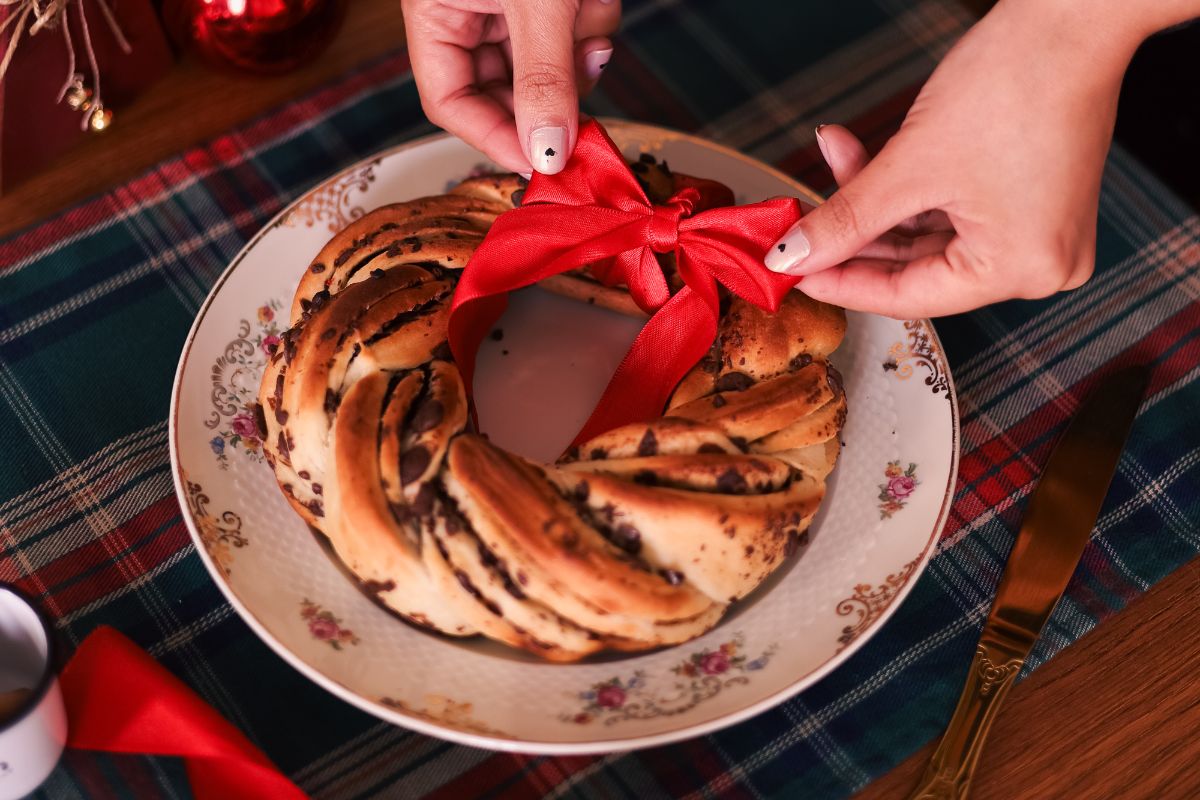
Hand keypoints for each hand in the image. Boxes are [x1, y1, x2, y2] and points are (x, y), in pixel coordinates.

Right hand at [402, 0, 620, 175]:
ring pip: (550, 67)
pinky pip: (574, 35)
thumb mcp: (536, 4)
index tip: (542, 163)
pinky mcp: (549, 1)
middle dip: (552, 97)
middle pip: (504, 94)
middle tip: (584, 117)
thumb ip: (541, 78)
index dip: (495, 139)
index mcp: (436, 13)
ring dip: (580, 51)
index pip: (449, 102)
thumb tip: (546, 154)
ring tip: (586, 11)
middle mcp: (469, 15)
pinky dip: (592, 20)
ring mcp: (510, 8)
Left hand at [763, 0, 1156, 317]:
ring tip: (835, 155)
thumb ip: (847, 219)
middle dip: (856, 231)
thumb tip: (795, 257)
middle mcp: (1037, 263)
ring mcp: (1036, 232)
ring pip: (927, 233)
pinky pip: (951, 210)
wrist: (1068, 18)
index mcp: (1020, 269)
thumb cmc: (1014, 83)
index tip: (795, 272)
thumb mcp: (910, 165)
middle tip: (802, 222)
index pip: (909, 297)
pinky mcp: (1029, 201)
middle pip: (917, 265)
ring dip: (875, 198)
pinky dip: (907, 185)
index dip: (842, 283)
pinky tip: (861, 153)